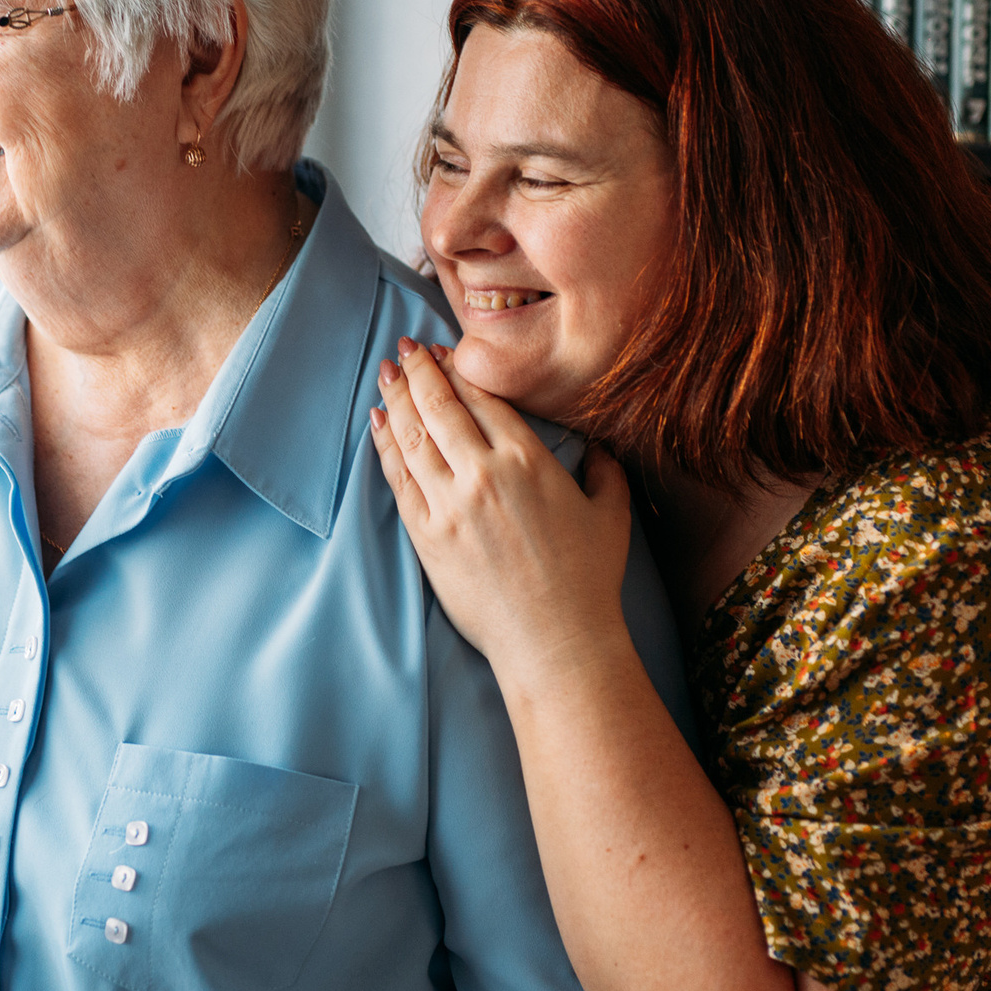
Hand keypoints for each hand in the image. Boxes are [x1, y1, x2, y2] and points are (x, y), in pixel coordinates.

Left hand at [368, 337, 633, 684]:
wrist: (556, 642)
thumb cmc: (588, 580)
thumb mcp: (611, 513)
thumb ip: (604, 468)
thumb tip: (598, 445)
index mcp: (528, 461)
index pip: (483, 399)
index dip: (459, 369)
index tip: (443, 350)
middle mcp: (484, 475)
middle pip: (440, 407)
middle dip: (419, 371)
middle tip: (405, 348)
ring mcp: (450, 506)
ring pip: (413, 437)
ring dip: (396, 399)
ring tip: (386, 374)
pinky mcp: (427, 537)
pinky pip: (398, 479)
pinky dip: (385, 446)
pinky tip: (379, 424)